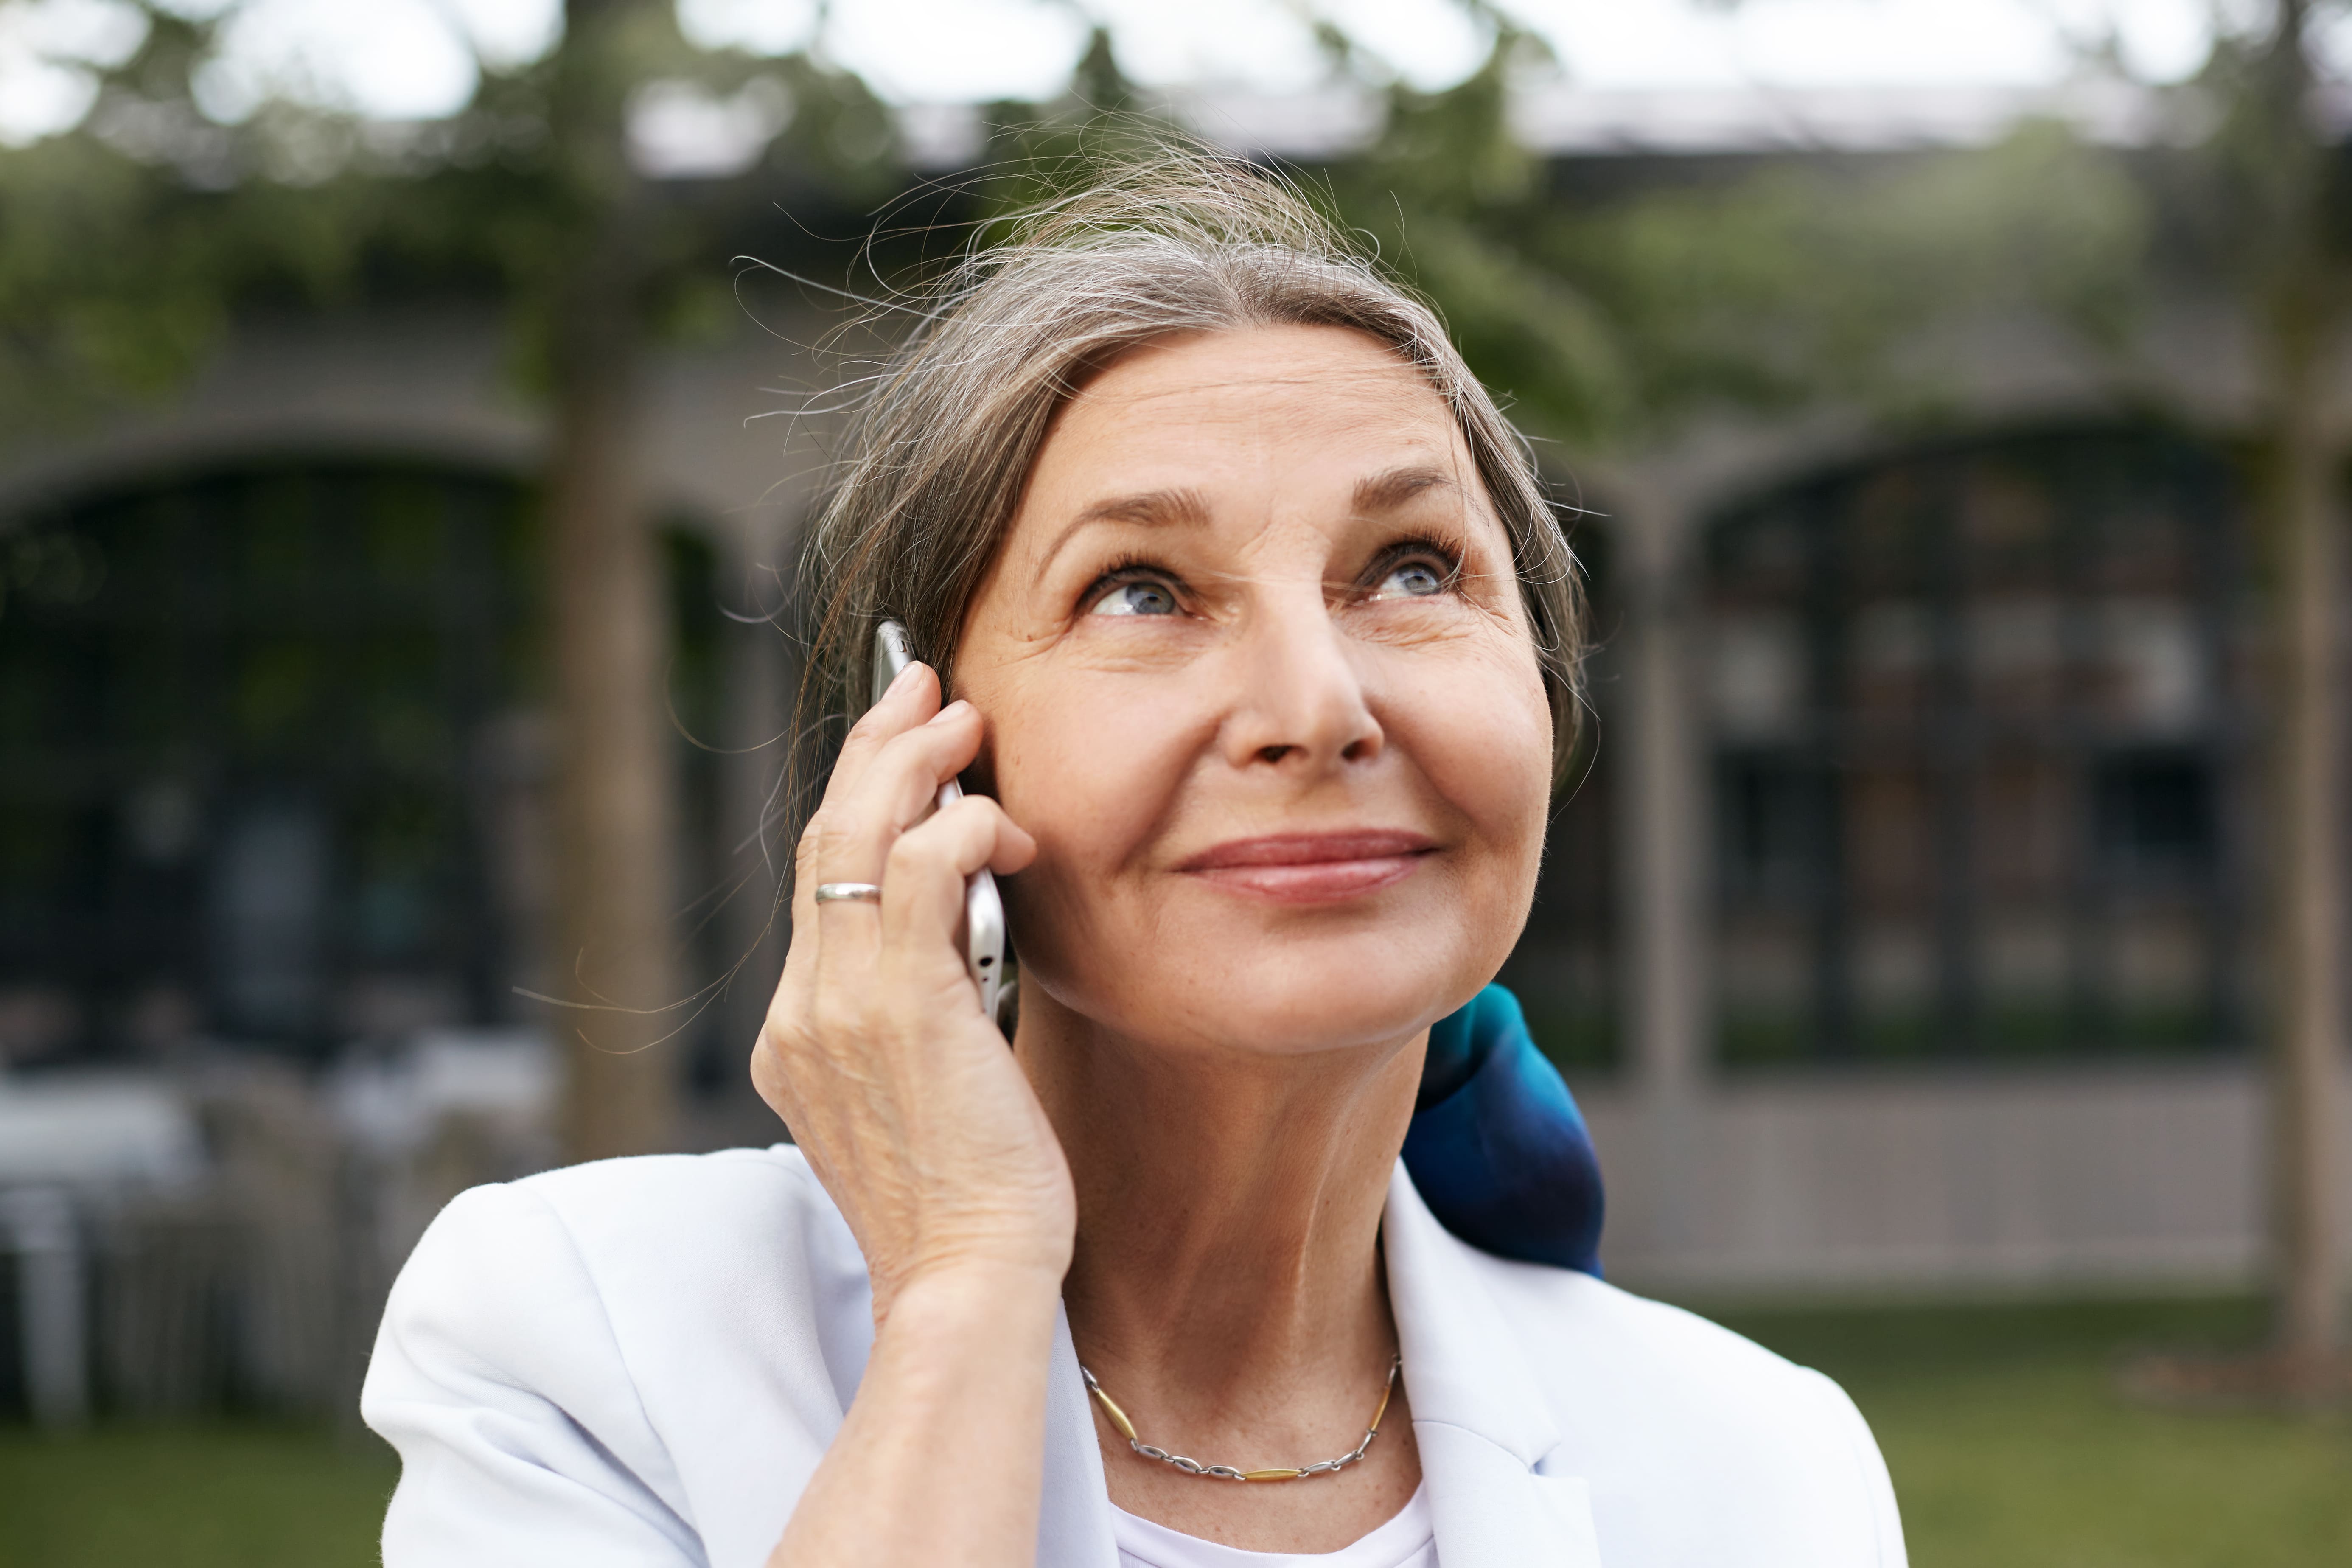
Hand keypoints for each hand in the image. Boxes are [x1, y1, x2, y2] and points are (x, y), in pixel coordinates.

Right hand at [751, 662, 1072, 1319]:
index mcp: (798, 1033)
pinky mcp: (902, 1009)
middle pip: (827, 844)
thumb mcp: (923, 1088)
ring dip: (915, 763)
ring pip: (860, 842)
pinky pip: (924, 878)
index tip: (898, 742)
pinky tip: (1005, 825)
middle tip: (924, 688)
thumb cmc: (970, 1194)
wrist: (966, 1276)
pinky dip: (962, 830)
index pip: (821, 886)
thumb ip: (918, 1008)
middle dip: (877, 751)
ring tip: (963, 717)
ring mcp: (839, 1008)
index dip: (857, 800)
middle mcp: (803, 1011)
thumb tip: (959, 931)